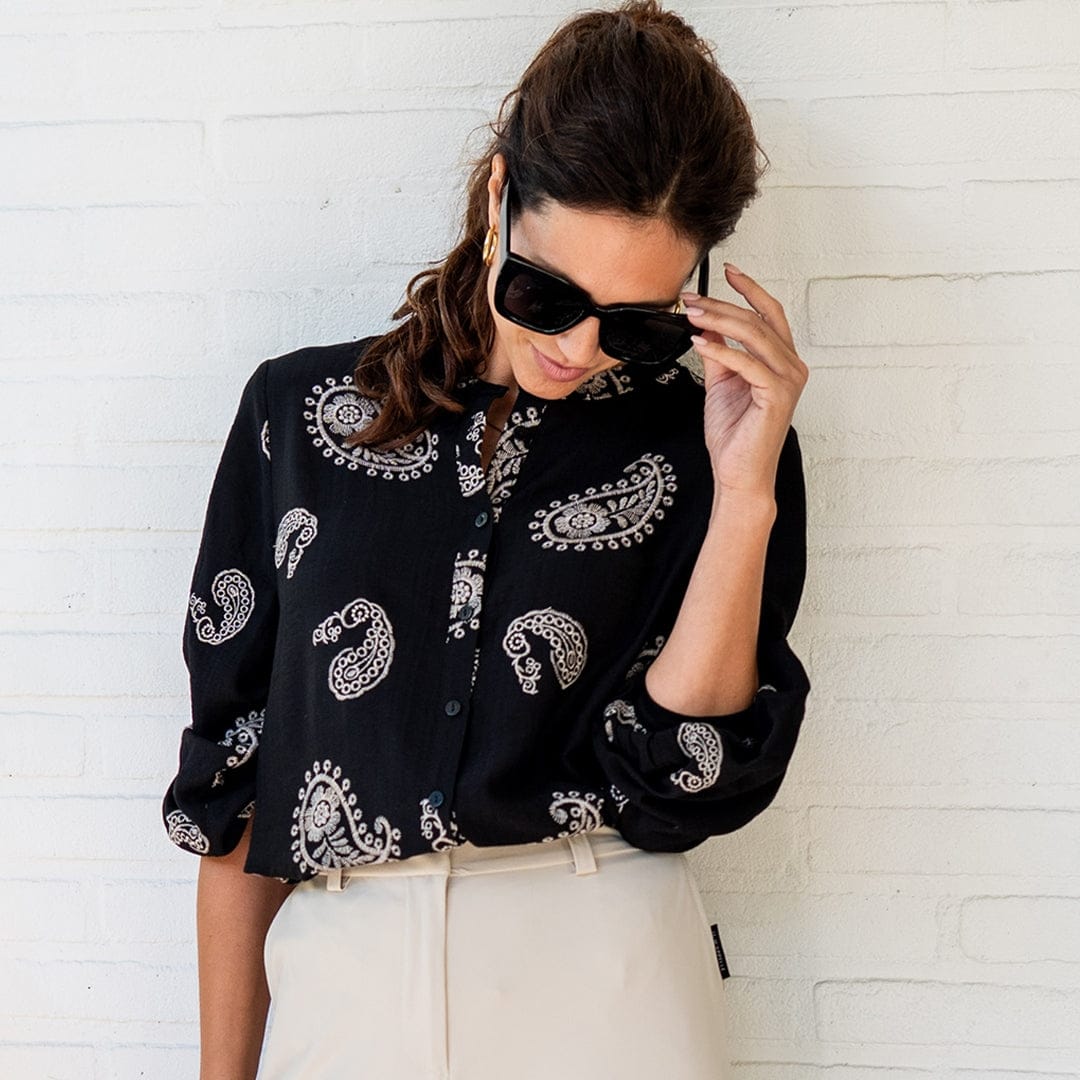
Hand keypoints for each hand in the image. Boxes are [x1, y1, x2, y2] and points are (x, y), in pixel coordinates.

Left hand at [682, 263, 808, 498]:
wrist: (738, 473)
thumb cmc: (734, 434)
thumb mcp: (721, 382)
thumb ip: (718, 351)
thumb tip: (705, 322)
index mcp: (782, 361)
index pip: (769, 314)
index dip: (750, 289)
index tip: (727, 272)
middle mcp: (792, 366)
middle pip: (758, 320)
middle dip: (721, 304)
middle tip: (690, 299)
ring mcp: (788, 381)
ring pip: (754, 335)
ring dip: (718, 320)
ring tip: (691, 315)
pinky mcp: (777, 395)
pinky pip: (747, 363)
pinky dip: (721, 350)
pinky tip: (699, 342)